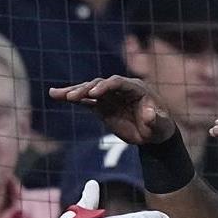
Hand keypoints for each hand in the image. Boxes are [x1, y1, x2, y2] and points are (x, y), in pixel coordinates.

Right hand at [49, 76, 175, 144]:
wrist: (152, 135)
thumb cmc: (160, 128)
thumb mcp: (162, 125)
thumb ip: (157, 120)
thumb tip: (150, 114)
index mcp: (136, 88)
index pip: (118, 82)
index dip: (106, 86)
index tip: (94, 94)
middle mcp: (120, 89)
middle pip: (100, 84)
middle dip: (86, 89)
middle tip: (72, 97)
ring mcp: (109, 97)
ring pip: (89, 90)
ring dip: (73, 92)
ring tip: (56, 94)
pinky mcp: (101, 106)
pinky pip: (84, 101)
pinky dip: (71, 98)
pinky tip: (56, 96)